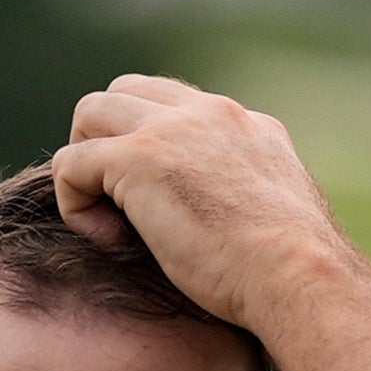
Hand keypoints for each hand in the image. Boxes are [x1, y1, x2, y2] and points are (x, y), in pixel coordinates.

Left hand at [52, 76, 348, 333]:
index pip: (176, 106)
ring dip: (85, 165)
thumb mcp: (278, 222)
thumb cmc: (293, 275)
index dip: (149, 147)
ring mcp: (172, 129)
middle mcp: (211, 113)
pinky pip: (71, 163)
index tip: (161, 206)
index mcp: (247, 126)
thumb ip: (247, 203)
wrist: (299, 277)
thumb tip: (234, 224)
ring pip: (90, 112)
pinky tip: (109, 241)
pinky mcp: (139, 158)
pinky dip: (75, 203)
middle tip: (120, 207)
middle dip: (106, 143)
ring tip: (109, 223)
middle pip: (126, 93)